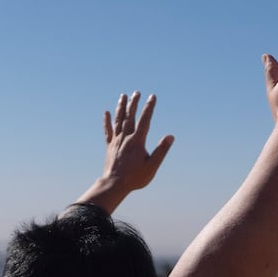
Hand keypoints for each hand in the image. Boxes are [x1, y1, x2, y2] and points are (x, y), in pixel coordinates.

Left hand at [74, 91, 175, 213]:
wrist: (114, 185)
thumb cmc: (135, 178)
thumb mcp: (152, 166)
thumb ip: (161, 150)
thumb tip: (170, 136)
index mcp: (137, 141)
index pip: (145, 120)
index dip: (149, 108)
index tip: (152, 97)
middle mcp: (125, 138)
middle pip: (130, 116)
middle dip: (134, 103)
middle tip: (137, 92)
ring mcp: (116, 141)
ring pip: (118, 120)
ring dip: (121, 107)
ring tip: (123, 96)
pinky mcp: (110, 146)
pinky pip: (108, 131)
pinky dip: (107, 121)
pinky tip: (106, 113)